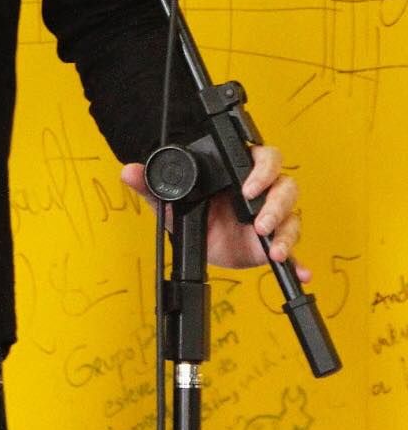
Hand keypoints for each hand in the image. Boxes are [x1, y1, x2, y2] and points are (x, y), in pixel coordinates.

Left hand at [120, 144, 308, 277]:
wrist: (200, 241)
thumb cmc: (194, 211)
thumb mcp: (173, 200)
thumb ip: (153, 185)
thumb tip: (129, 172)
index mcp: (240, 173)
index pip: (264, 158)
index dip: (262, 169)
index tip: (247, 187)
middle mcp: (262, 192)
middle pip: (286, 185)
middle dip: (276, 202)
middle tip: (258, 220)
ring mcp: (272, 216)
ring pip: (293, 214)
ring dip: (285, 230)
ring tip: (272, 245)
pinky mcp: (274, 241)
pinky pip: (291, 247)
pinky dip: (298, 260)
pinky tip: (299, 270)